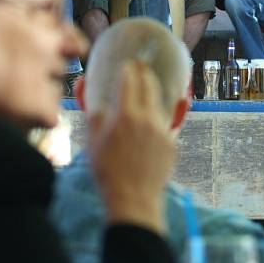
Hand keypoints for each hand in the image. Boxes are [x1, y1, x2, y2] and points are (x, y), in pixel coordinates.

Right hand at [88, 61, 174, 232]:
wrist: (133, 198)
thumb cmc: (107, 170)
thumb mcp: (92, 139)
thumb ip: (90, 109)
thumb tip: (83, 84)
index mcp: (126, 115)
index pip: (130, 81)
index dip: (129, 69)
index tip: (127, 64)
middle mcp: (148, 118)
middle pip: (150, 86)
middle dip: (145, 73)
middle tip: (141, 66)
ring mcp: (162, 130)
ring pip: (161, 103)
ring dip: (155, 91)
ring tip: (150, 84)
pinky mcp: (172, 142)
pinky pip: (172, 122)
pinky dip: (172, 111)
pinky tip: (180, 101)